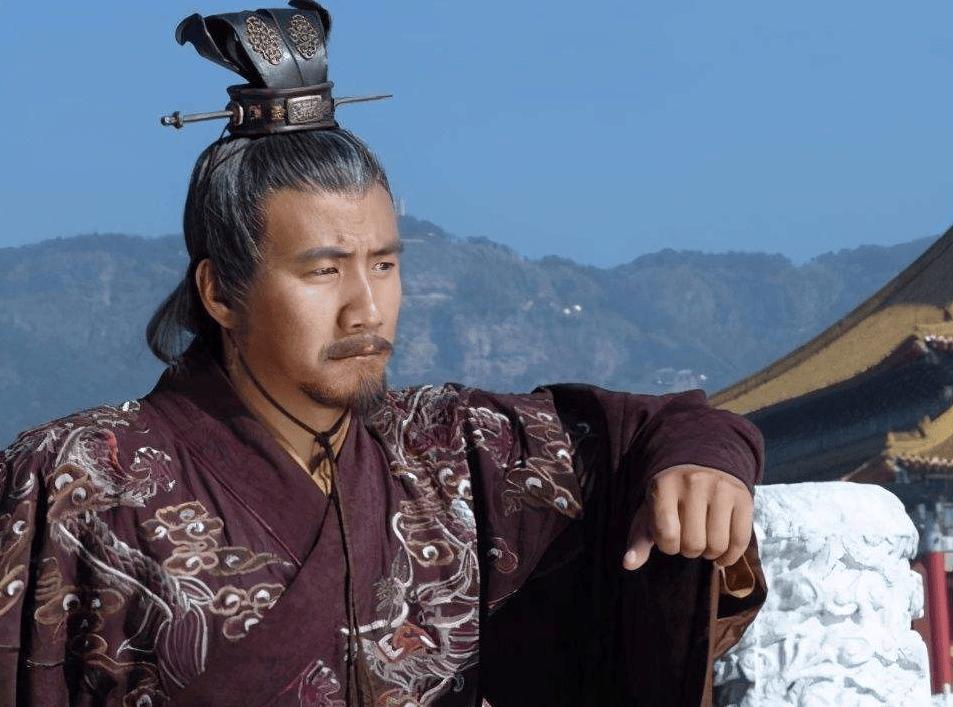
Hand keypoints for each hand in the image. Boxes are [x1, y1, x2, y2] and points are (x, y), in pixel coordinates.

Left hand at [622, 463, 752, 570]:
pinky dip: (730, 556)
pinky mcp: (743, 497)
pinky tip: (722, 554)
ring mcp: (721, 488)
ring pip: (717, 545)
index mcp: (664, 485)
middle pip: (693, 544)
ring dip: (709, 554)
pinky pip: (740, 541)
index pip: (666, 536)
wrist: (701, 461)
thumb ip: (640, 538)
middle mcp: (693, 483)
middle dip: (688, 550)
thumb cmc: (670, 494)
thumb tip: (628, 564)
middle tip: (688, 538)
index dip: (667, 545)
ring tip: (703, 541)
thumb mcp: (650, 510)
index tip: (668, 536)